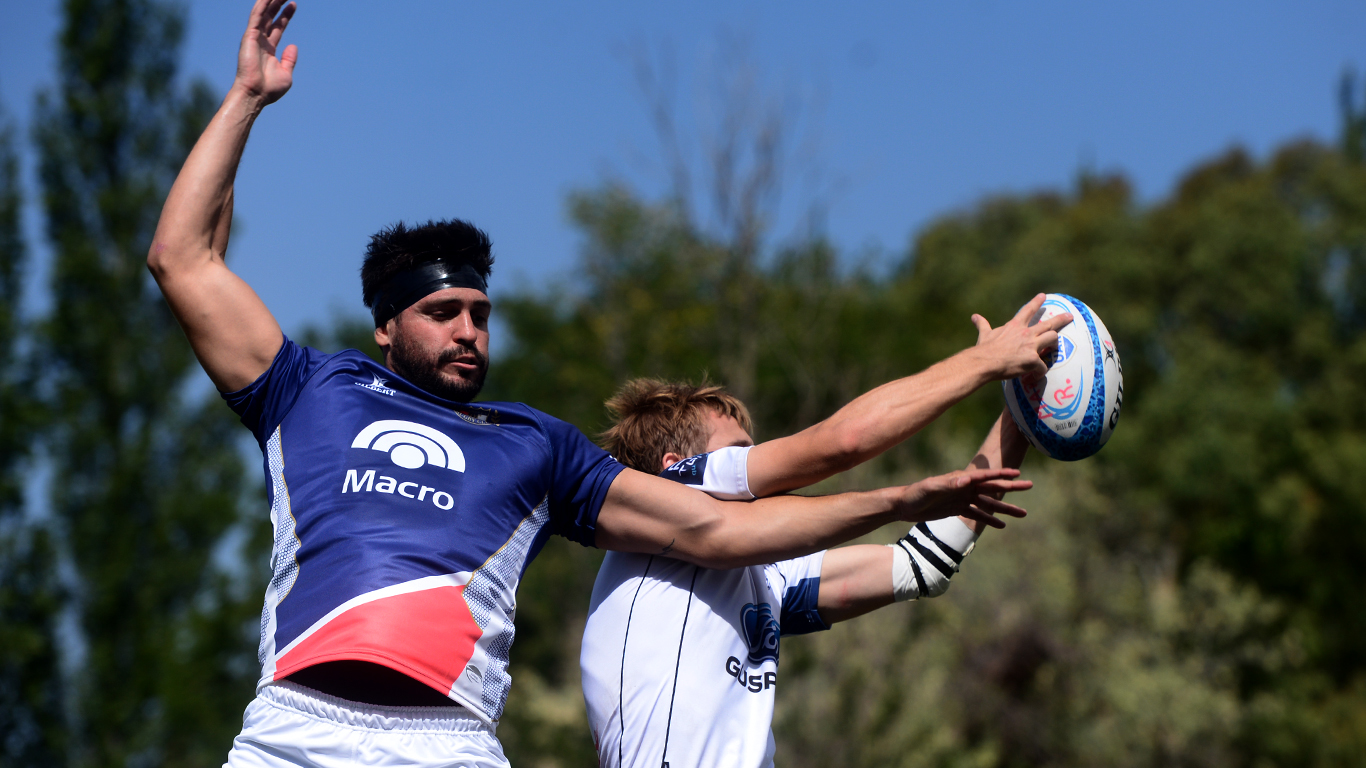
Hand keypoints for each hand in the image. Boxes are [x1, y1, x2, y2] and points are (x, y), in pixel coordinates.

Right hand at [235, 0, 297, 105]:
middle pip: (270, 17)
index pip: (277, 28)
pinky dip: (261, 6)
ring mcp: (254, 38)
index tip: (293, 4)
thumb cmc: (269, 89)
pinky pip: (256, 17)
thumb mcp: (286, 74)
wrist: (256, 94)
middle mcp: (260, 42)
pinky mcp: (249, 37)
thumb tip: (293, 45)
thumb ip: (289, 59)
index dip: (285, 16)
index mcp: (269, 50)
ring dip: (270, 1)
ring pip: (262, 14)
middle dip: (277, 4)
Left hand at [896, 468, 1031, 529]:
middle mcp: (964, 487)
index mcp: (959, 479)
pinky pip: (977, 514)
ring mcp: (962, 498)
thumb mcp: (930, 488)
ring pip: (988, 503)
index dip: (1001, 474)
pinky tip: (1002, 525)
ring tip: (1023, 513)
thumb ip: (947, 483)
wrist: (903, 505)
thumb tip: (966, 479)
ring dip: (1005, 508)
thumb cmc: (915, 494)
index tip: (1018, 472)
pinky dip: (989, 519)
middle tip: (1030, 485)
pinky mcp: (957, 509)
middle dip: (1011, 487)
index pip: (984, 476)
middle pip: (992, 488)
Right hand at [968, 293, 1072, 379]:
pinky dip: (1039, 372)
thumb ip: (982, 325)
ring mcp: (1031, 346)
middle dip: (1061, 319)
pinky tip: (1035, 376)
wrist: (984, 362)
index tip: (1044, 296)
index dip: (1037, 302)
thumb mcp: (985, 334)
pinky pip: (1042, 366)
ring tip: (1055, 350)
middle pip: (1049, 324)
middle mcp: (1026, 333)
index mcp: (1015, 326)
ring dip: (1054, 345)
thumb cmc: (984, 348)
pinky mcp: (1033, 360)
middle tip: (1070, 316)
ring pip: (1053, 339)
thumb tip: (974, 317)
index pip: (1028, 310)